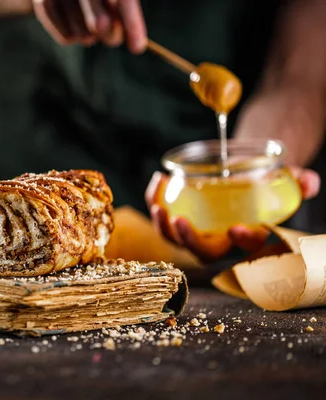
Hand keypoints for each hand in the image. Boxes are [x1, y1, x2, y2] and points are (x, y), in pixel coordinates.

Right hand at [31, 0, 147, 52]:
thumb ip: (123, 10)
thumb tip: (136, 43)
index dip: (132, 23)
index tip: (138, 48)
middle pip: (100, 23)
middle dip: (111, 35)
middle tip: (114, 39)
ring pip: (84, 35)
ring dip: (89, 37)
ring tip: (87, 24)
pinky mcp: (41, 1)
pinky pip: (67, 38)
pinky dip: (73, 37)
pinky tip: (74, 28)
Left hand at [145, 168, 320, 262]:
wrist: (242, 171)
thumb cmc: (263, 179)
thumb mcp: (282, 178)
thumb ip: (297, 181)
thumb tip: (309, 181)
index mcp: (249, 236)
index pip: (249, 247)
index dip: (243, 241)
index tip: (236, 229)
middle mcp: (221, 241)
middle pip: (204, 253)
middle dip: (190, 241)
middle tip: (180, 221)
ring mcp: (198, 232)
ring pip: (177, 240)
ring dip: (164, 228)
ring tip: (158, 207)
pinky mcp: (180, 218)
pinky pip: (164, 216)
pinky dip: (156, 199)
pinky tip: (157, 180)